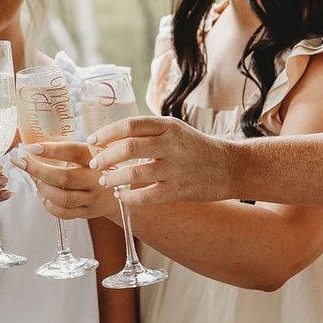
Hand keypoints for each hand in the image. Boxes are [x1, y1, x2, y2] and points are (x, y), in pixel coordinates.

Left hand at [16, 141, 115, 221]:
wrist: (125, 190)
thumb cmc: (101, 167)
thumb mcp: (93, 152)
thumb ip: (70, 151)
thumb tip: (35, 147)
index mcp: (97, 158)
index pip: (73, 152)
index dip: (51, 150)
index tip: (31, 147)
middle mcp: (96, 179)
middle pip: (64, 178)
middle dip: (38, 170)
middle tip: (22, 163)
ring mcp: (93, 198)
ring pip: (63, 198)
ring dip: (43, 188)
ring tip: (35, 179)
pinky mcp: (88, 212)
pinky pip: (64, 213)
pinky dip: (48, 204)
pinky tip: (43, 195)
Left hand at [88, 116, 238, 204]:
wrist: (230, 166)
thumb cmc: (197, 148)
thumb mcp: (176, 130)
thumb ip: (150, 132)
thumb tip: (113, 136)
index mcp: (168, 126)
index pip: (130, 125)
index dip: (106, 133)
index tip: (92, 140)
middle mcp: (171, 144)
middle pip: (128, 147)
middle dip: (105, 157)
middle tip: (94, 164)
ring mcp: (175, 168)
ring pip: (134, 173)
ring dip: (114, 179)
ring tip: (104, 182)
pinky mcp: (178, 189)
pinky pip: (146, 196)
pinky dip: (129, 197)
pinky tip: (121, 196)